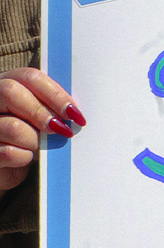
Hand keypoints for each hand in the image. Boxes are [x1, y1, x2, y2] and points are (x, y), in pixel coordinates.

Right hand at [0, 67, 82, 196]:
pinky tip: (27, 158)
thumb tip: (73, 110)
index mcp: (5, 85)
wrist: (5, 170)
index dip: (54, 93)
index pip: (29, 77)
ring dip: (35, 139)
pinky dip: (24, 157)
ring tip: (40, 146)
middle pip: (11, 92)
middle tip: (61, 128)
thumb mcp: (37, 117)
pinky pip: (7, 152)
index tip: (72, 110)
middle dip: (42, 112)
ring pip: (12, 126)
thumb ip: (49, 107)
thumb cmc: (25, 138)